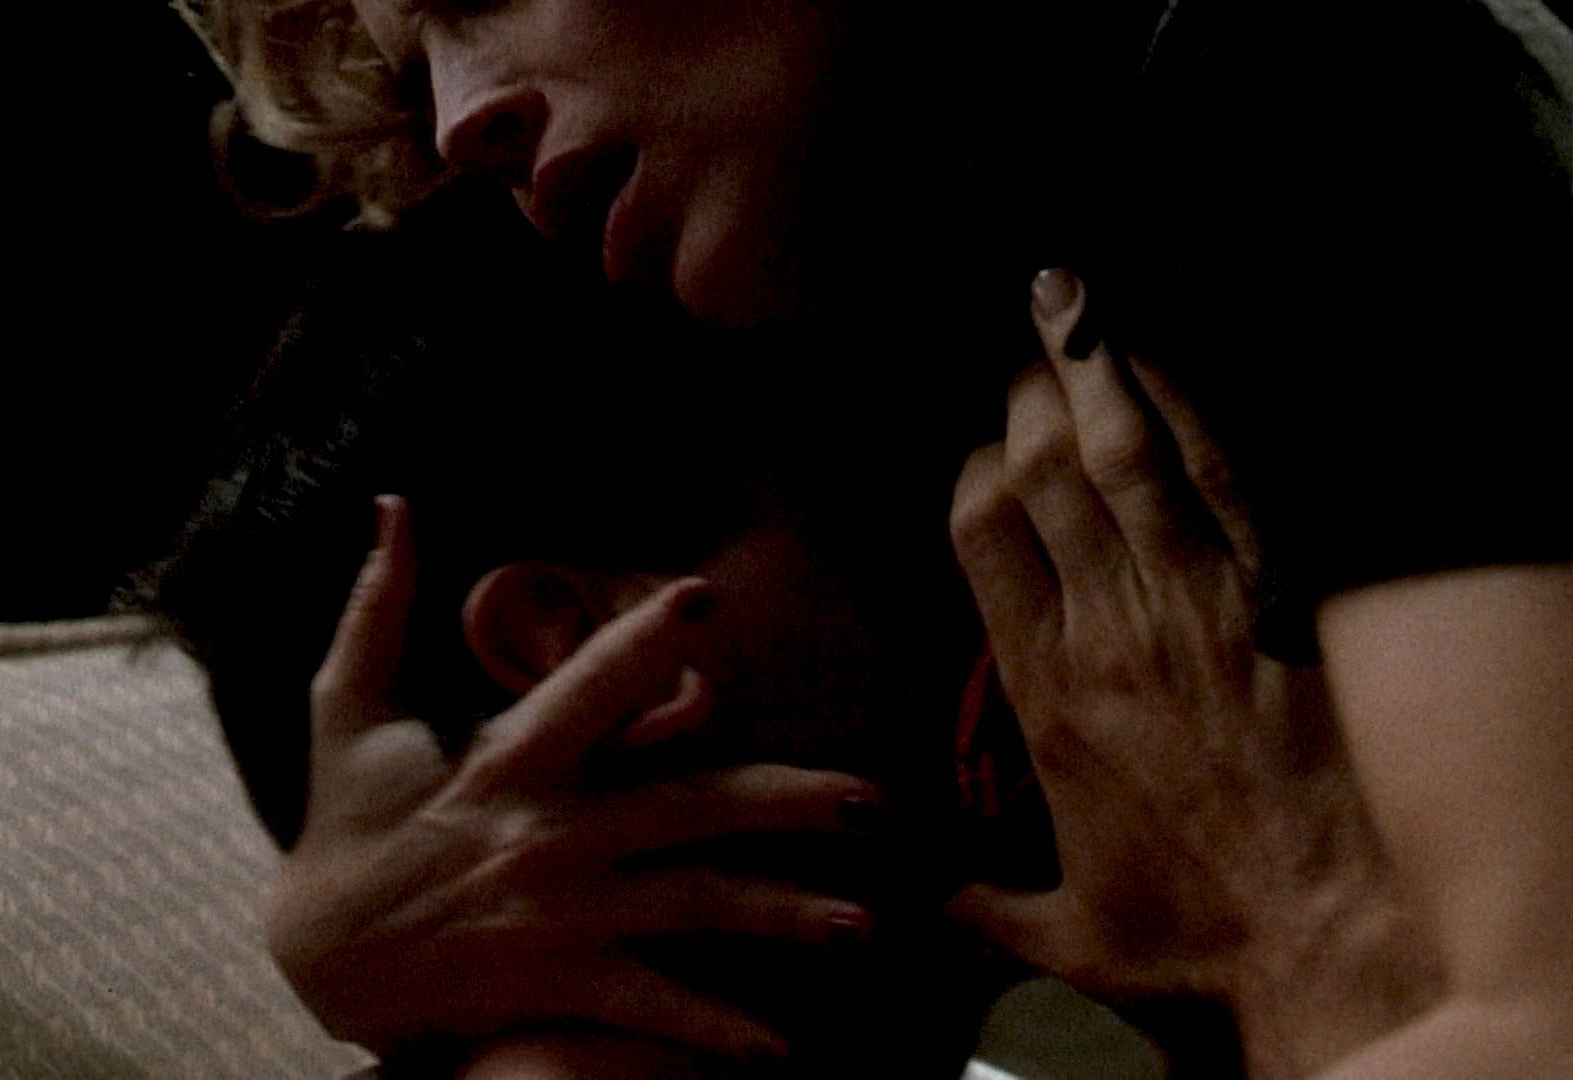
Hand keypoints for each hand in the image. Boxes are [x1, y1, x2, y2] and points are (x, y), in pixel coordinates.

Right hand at [269, 497, 878, 1062]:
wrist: (316, 955)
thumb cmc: (343, 822)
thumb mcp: (347, 705)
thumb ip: (380, 604)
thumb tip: (393, 504)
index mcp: (510, 759)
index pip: (586, 685)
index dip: (644, 641)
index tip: (707, 596)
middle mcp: (550, 834)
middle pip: (687, 808)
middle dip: (783, 800)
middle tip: (871, 798)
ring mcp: (563, 913)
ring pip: (692, 906)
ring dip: (782, 916)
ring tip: (861, 924)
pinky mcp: (558, 981)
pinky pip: (649, 1006)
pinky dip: (711, 1031)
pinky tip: (776, 1048)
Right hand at [944, 271, 1438, 1074]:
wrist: (1325, 936)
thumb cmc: (1196, 938)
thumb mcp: (1070, 934)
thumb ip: (986, 908)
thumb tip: (919, 907)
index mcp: (1040, 693)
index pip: (979, 535)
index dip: (976, 469)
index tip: (983, 449)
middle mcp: (1102, 631)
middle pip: (1041, 474)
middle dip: (1025, 394)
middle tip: (1023, 346)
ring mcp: (1189, 606)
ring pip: (1122, 457)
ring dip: (1092, 372)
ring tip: (1069, 302)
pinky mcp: (1272, 600)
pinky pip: (1222, 479)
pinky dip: (1189, 410)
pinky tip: (1165, 362)